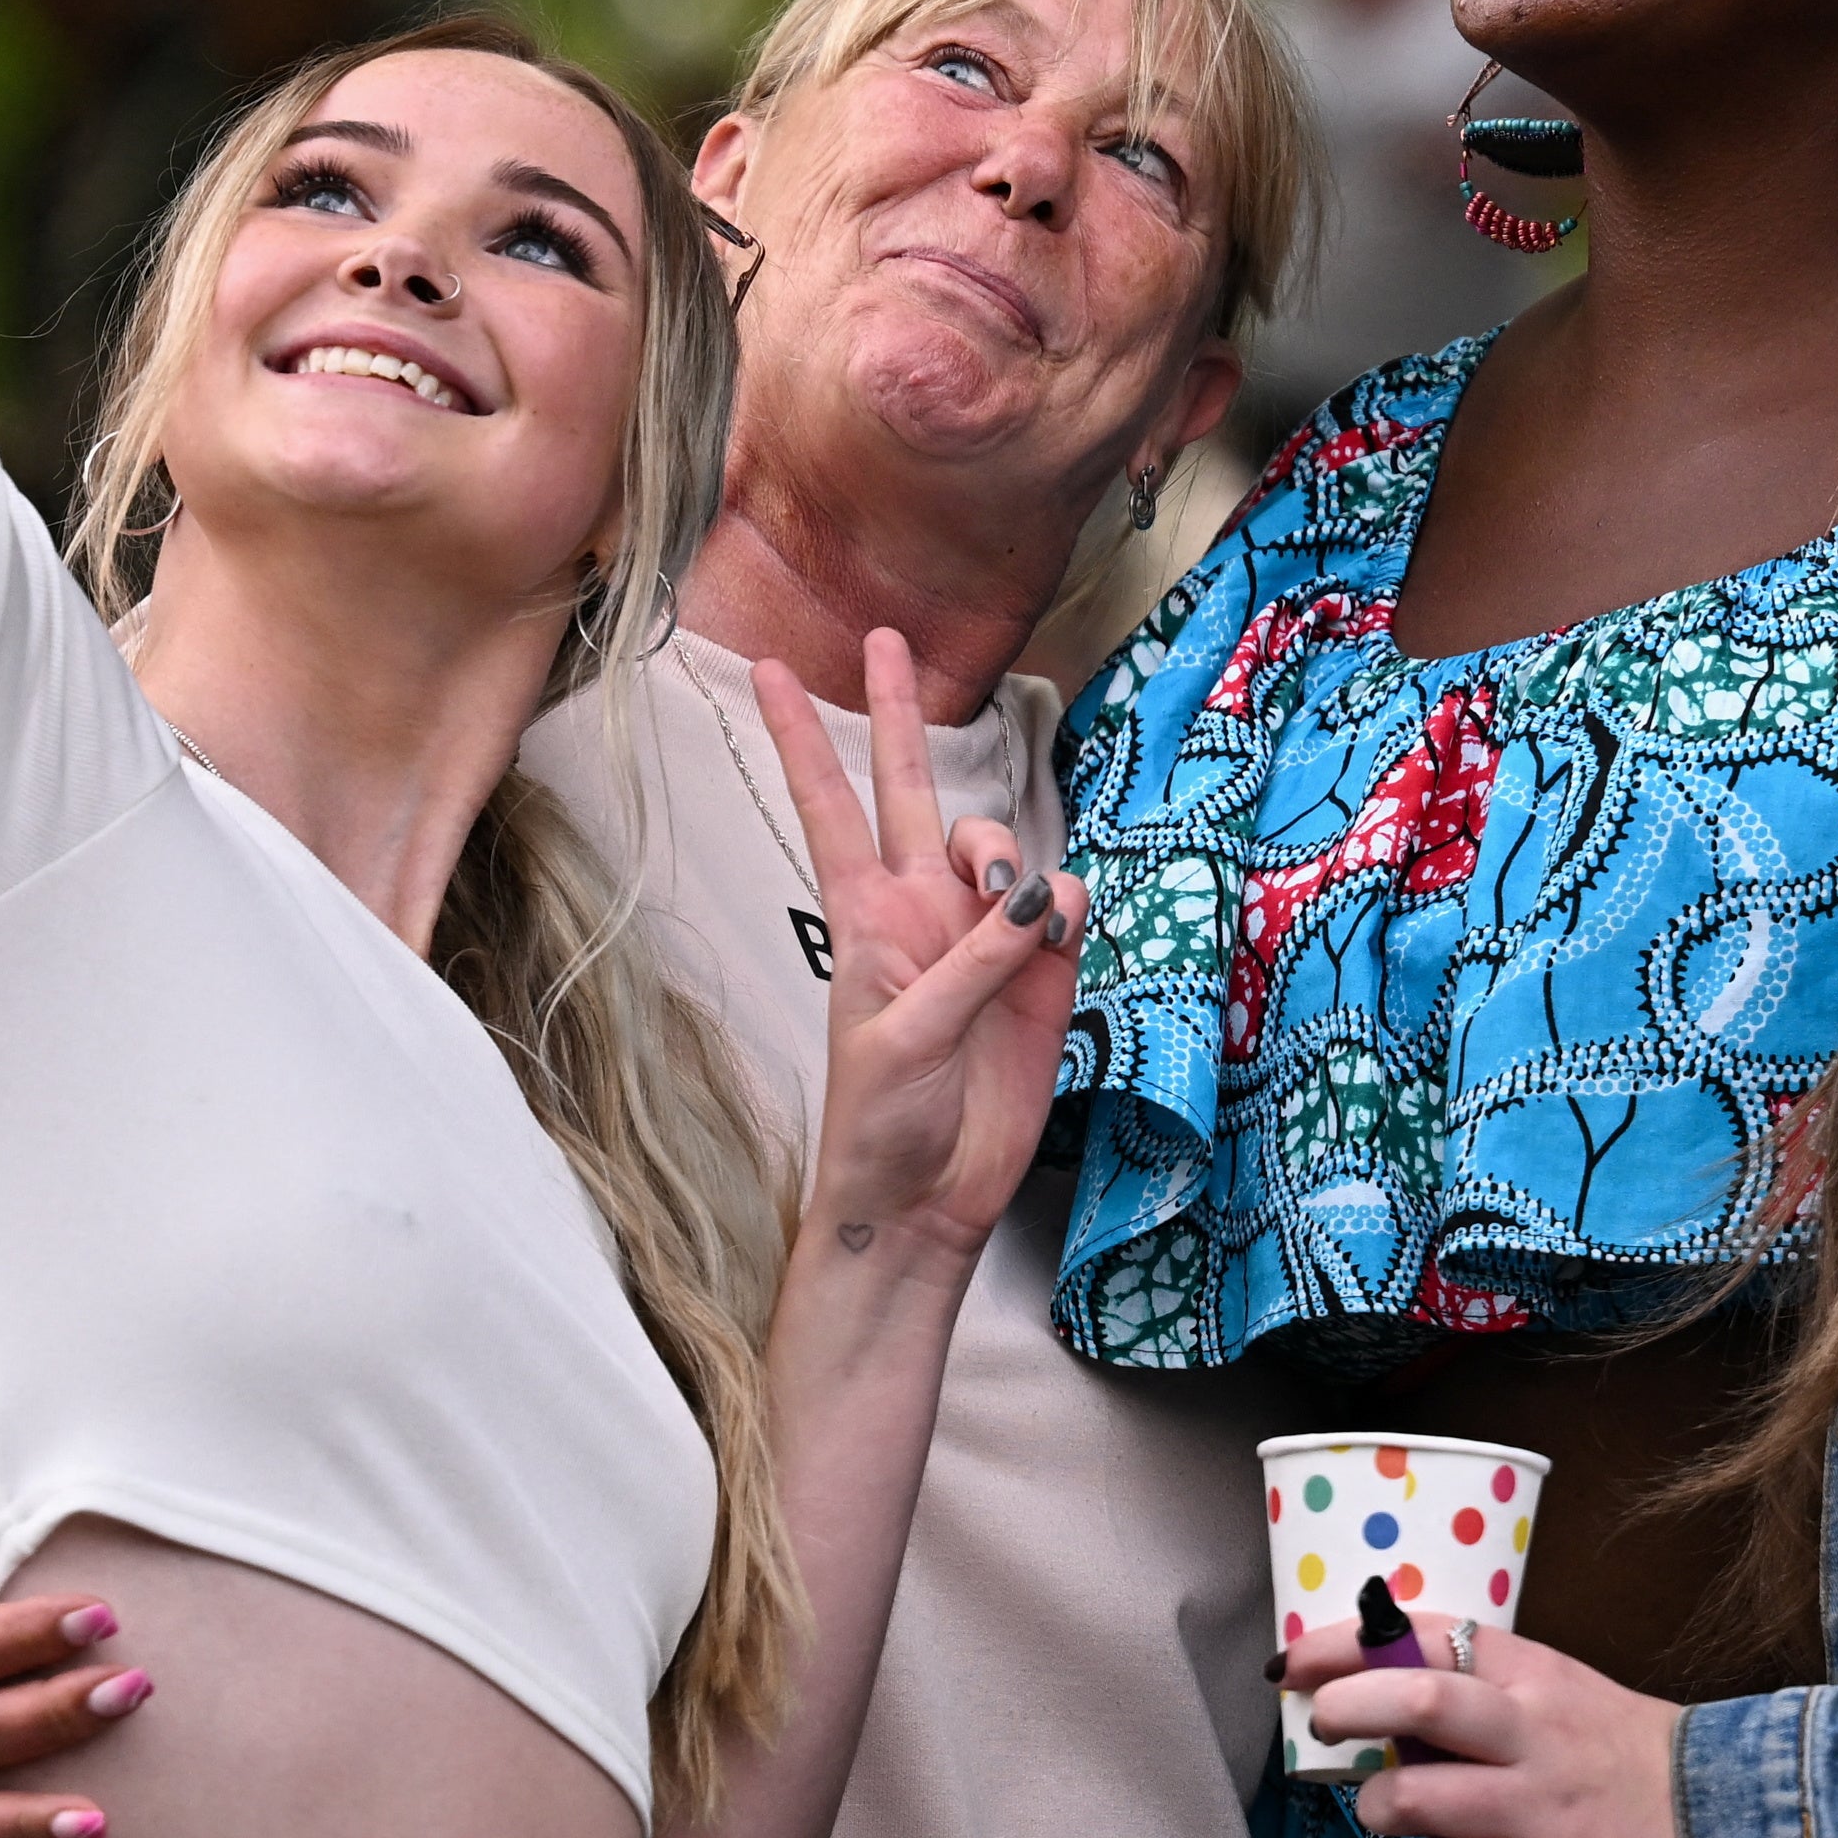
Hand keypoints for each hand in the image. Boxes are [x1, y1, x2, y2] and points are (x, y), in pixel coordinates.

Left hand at [754, 634, 1081, 1277]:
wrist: (924, 1199)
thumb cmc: (880, 1122)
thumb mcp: (905, 1038)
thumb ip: (974, 962)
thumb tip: (1041, 897)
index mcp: (865, 917)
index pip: (830, 807)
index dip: (805, 740)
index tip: (774, 672)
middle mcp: (923, 912)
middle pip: (909, 789)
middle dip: (897, 714)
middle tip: (884, 638)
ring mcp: (984, 938)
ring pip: (1002, 844)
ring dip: (1005, 855)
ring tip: (1014, 917)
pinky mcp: (1041, 976)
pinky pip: (1064, 907)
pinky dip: (1063, 910)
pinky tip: (1054, 938)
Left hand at [1277, 1615, 1701, 1837]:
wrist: (1728, 1824)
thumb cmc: (1626, 1756)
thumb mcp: (1563, 1694)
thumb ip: (1486, 1690)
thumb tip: (1380, 1696)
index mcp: (1536, 1674)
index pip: (1430, 1634)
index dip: (1350, 1640)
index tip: (1297, 1660)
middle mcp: (1531, 1734)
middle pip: (1419, 1699)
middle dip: (1346, 1705)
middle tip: (1323, 1722)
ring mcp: (1536, 1811)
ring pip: (1414, 1797)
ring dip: (1374, 1807)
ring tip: (1382, 1813)